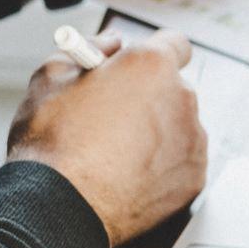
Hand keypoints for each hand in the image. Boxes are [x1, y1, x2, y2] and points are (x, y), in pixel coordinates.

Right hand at [6, 29, 206, 247]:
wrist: (62, 204)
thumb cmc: (53, 141)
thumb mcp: (52, 75)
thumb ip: (90, 48)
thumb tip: (112, 44)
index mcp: (151, 65)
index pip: (174, 43)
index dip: (153, 52)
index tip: (137, 66)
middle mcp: (183, 99)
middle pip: (174, 88)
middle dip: (149, 96)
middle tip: (112, 115)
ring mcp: (194, 141)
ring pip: (179, 127)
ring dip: (156, 132)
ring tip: (114, 151)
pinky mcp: (196, 177)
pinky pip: (181, 162)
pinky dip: (162, 165)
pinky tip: (127, 174)